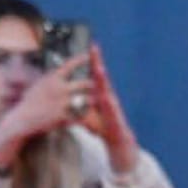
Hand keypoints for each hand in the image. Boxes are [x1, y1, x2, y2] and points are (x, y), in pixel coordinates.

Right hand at [0, 57, 93, 169]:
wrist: (22, 119)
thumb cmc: (29, 102)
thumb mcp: (39, 85)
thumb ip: (51, 79)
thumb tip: (59, 71)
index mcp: (52, 79)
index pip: (69, 65)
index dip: (80, 59)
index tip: (88, 56)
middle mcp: (59, 89)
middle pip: (85, 83)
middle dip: (92, 85)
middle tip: (95, 85)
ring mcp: (62, 102)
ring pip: (86, 100)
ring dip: (91, 100)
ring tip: (95, 101)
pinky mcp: (63, 116)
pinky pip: (79, 114)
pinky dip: (83, 115)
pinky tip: (86, 116)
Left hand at [78, 45, 138, 174]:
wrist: (118, 140)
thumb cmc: (103, 125)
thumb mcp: (90, 112)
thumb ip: (83, 101)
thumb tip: (69, 93)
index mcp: (101, 94)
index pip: (96, 75)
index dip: (93, 61)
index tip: (91, 46)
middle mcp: (108, 97)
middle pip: (103, 78)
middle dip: (99, 64)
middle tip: (95, 50)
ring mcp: (113, 107)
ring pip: (107, 90)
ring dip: (104, 81)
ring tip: (99, 69)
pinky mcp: (116, 118)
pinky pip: (112, 110)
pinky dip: (109, 103)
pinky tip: (107, 98)